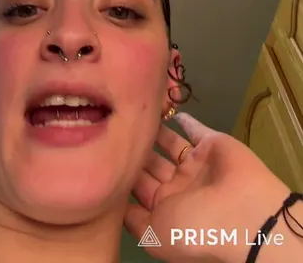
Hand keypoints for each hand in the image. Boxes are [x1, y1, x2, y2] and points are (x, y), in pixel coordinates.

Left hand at [124, 113, 290, 262]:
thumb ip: (132, 218)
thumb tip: (114, 202)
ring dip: (153, 132)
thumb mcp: (154, 236)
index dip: (122, 172)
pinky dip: (183, 120)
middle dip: (134, 150)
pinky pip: (194, 129)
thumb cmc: (194, 228)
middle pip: (150, 164)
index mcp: (165, 210)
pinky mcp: (210, 144)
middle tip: (113, 126)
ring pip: (168, 145)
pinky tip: (164, 108)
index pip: (137, 189)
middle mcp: (178, 187)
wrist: (244, 213)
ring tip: (133, 114)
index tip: (102, 151)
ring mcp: (195, 165)